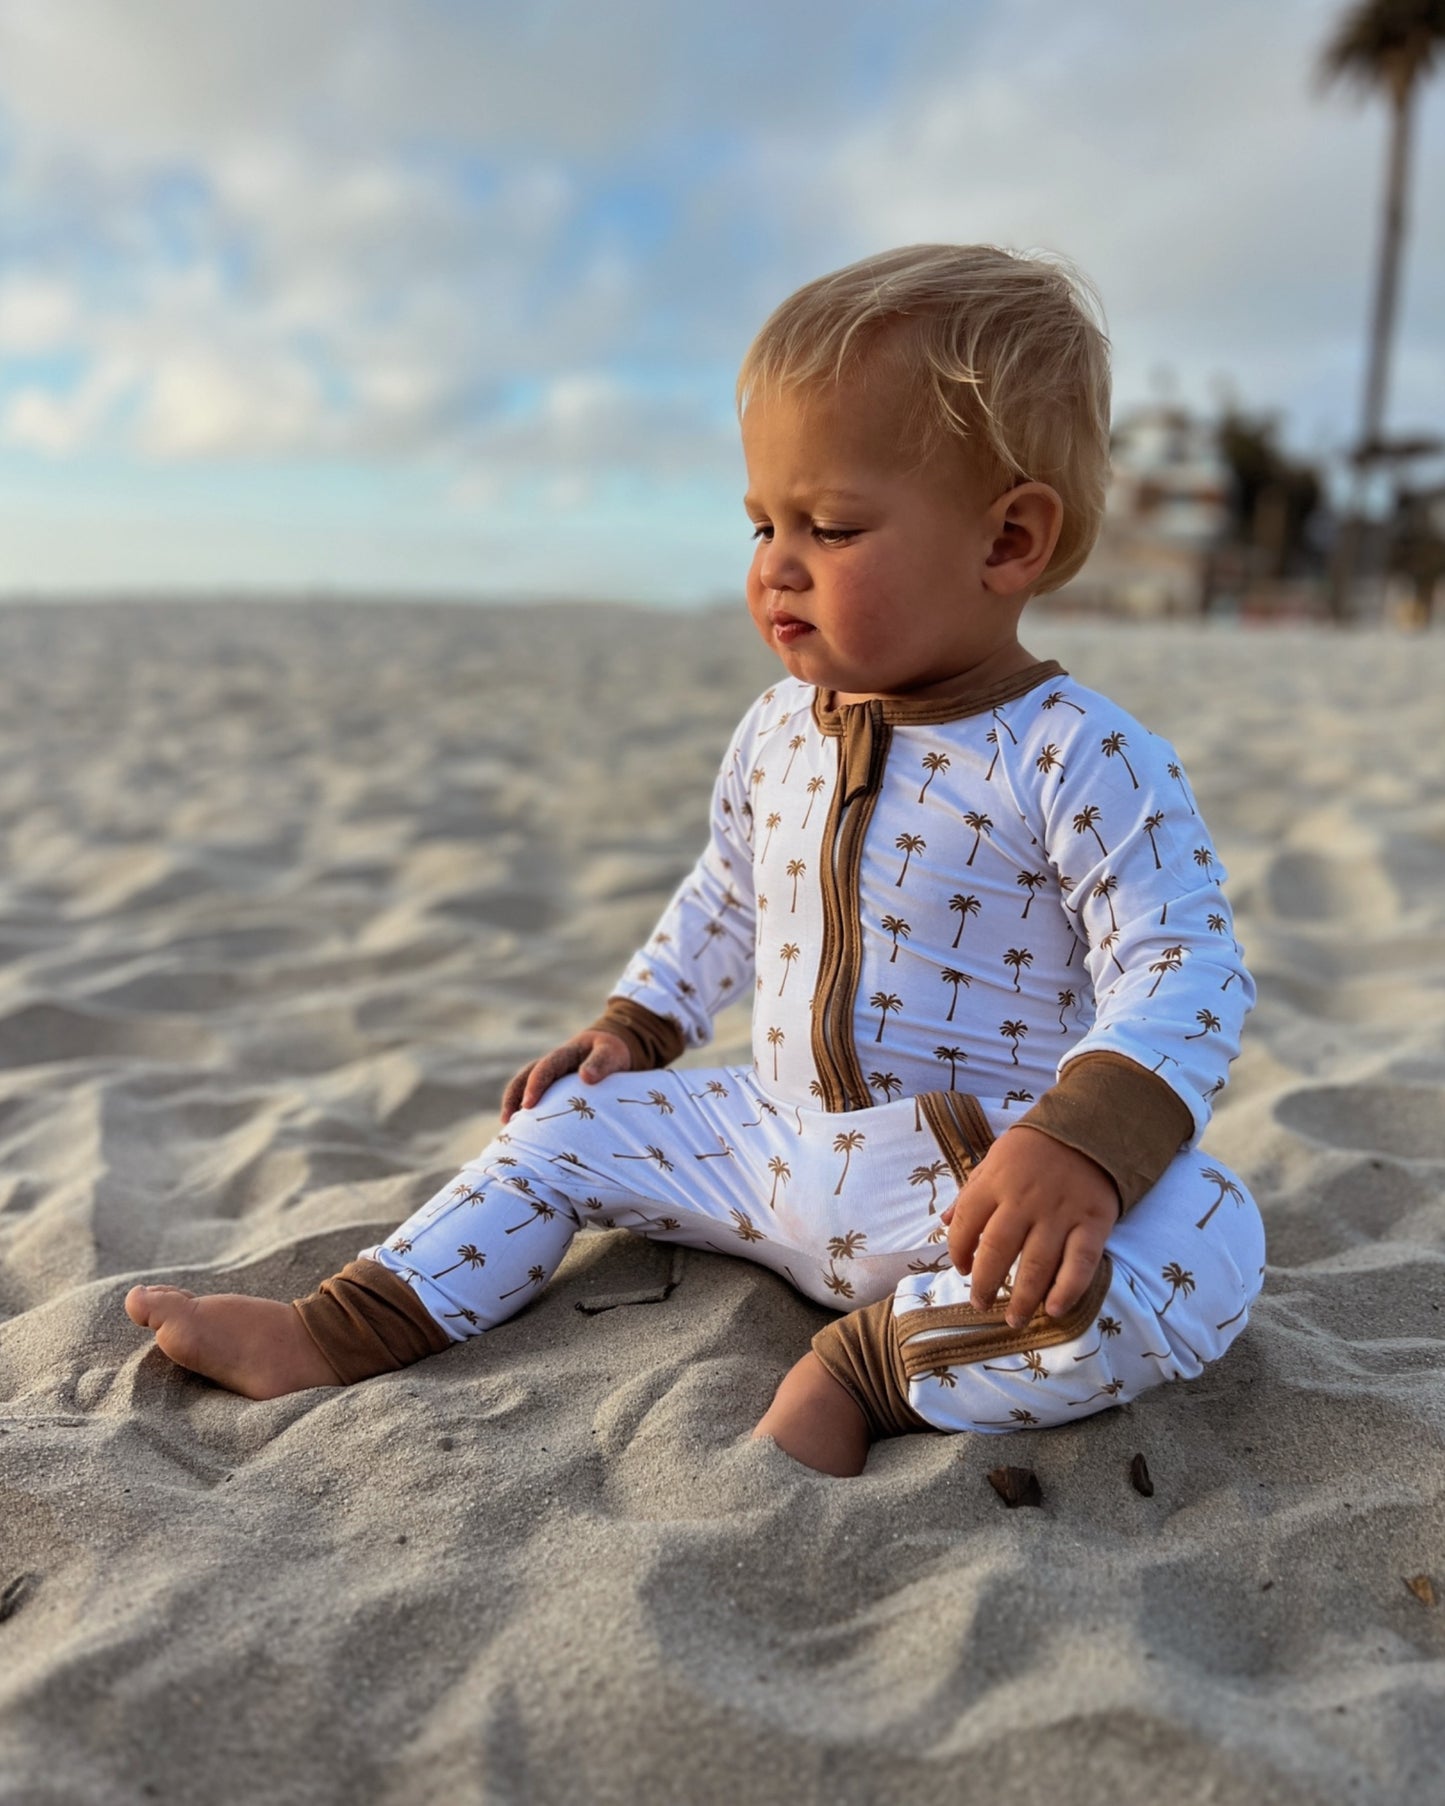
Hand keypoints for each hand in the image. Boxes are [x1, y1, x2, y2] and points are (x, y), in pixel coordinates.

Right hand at [500, 1031, 631, 1122]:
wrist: (608, 1051)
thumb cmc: (611, 1053)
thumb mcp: (610, 1053)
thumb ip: (601, 1063)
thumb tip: (585, 1077)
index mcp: (564, 1054)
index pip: (545, 1068)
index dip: (535, 1085)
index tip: (528, 1105)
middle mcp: (550, 1065)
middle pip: (523, 1077)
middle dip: (513, 1097)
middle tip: (507, 1120)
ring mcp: (548, 1078)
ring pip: (522, 1088)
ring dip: (512, 1106)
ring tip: (507, 1130)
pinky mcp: (550, 1090)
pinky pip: (533, 1099)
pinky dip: (524, 1113)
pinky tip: (522, 1134)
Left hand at [941, 1126, 1118, 1328]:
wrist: (1090, 1125)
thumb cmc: (1034, 1148)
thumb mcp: (994, 1159)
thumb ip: (970, 1193)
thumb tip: (943, 1222)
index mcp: (995, 1182)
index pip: (965, 1224)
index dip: (958, 1252)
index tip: (961, 1269)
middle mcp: (1024, 1200)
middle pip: (997, 1251)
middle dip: (985, 1285)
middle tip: (981, 1304)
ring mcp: (1060, 1213)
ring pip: (1036, 1264)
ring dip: (1022, 1299)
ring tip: (1014, 1319)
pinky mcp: (1093, 1223)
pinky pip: (1079, 1264)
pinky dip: (1066, 1290)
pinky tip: (1053, 1310)